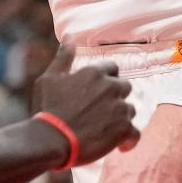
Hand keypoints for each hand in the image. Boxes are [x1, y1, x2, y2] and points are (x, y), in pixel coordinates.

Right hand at [33, 45, 138, 166]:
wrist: (49, 140)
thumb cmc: (46, 109)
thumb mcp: (49, 78)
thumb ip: (63, 57)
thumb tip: (69, 35)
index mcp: (94, 73)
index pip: (112, 69)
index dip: (107, 79)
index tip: (99, 92)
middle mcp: (110, 87)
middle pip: (124, 87)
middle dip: (116, 97)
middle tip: (101, 112)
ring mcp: (119, 109)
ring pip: (130, 110)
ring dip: (120, 118)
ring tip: (106, 130)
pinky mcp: (123, 130)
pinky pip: (135, 133)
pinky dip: (129, 140)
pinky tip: (121, 147)